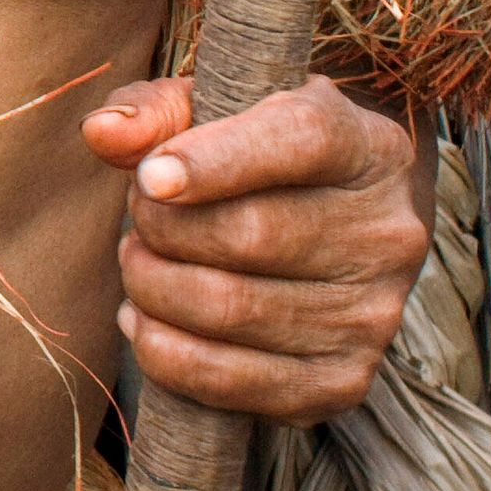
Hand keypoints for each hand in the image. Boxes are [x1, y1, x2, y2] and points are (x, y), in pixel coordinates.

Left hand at [84, 75, 427, 423]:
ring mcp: (373, 315)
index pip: (300, 141)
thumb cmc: (252, 158)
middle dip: (162, 228)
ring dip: (153, 287)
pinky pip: (234, 381)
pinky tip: (147, 321)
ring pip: (232, 308)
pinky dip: (166, 354)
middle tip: (139, 218)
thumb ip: (154, 110)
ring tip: (140, 263)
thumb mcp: (212, 109)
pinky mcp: (344, 380)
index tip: (149, 178)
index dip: (215, 161)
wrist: (324, 231)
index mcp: (365, 146)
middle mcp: (386, 233)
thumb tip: (104, 133)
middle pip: (251, 234)